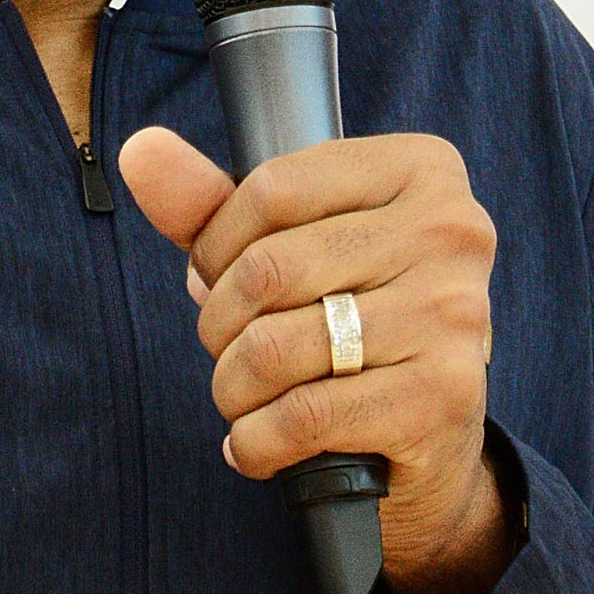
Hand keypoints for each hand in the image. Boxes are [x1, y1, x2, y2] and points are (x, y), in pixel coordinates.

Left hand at [120, 127, 512, 593]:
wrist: (433, 438)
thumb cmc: (351, 319)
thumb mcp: (289, 247)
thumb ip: (213, 202)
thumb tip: (141, 149)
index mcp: (422, 170)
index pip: (272, 186)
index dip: (215, 244)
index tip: (217, 280)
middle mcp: (452, 232)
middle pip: (268, 269)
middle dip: (219, 323)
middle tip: (229, 349)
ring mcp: (452, 314)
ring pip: (274, 347)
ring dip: (232, 388)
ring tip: (243, 398)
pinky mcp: (441, 397)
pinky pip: (301, 417)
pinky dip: (255, 442)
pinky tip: (259, 444)